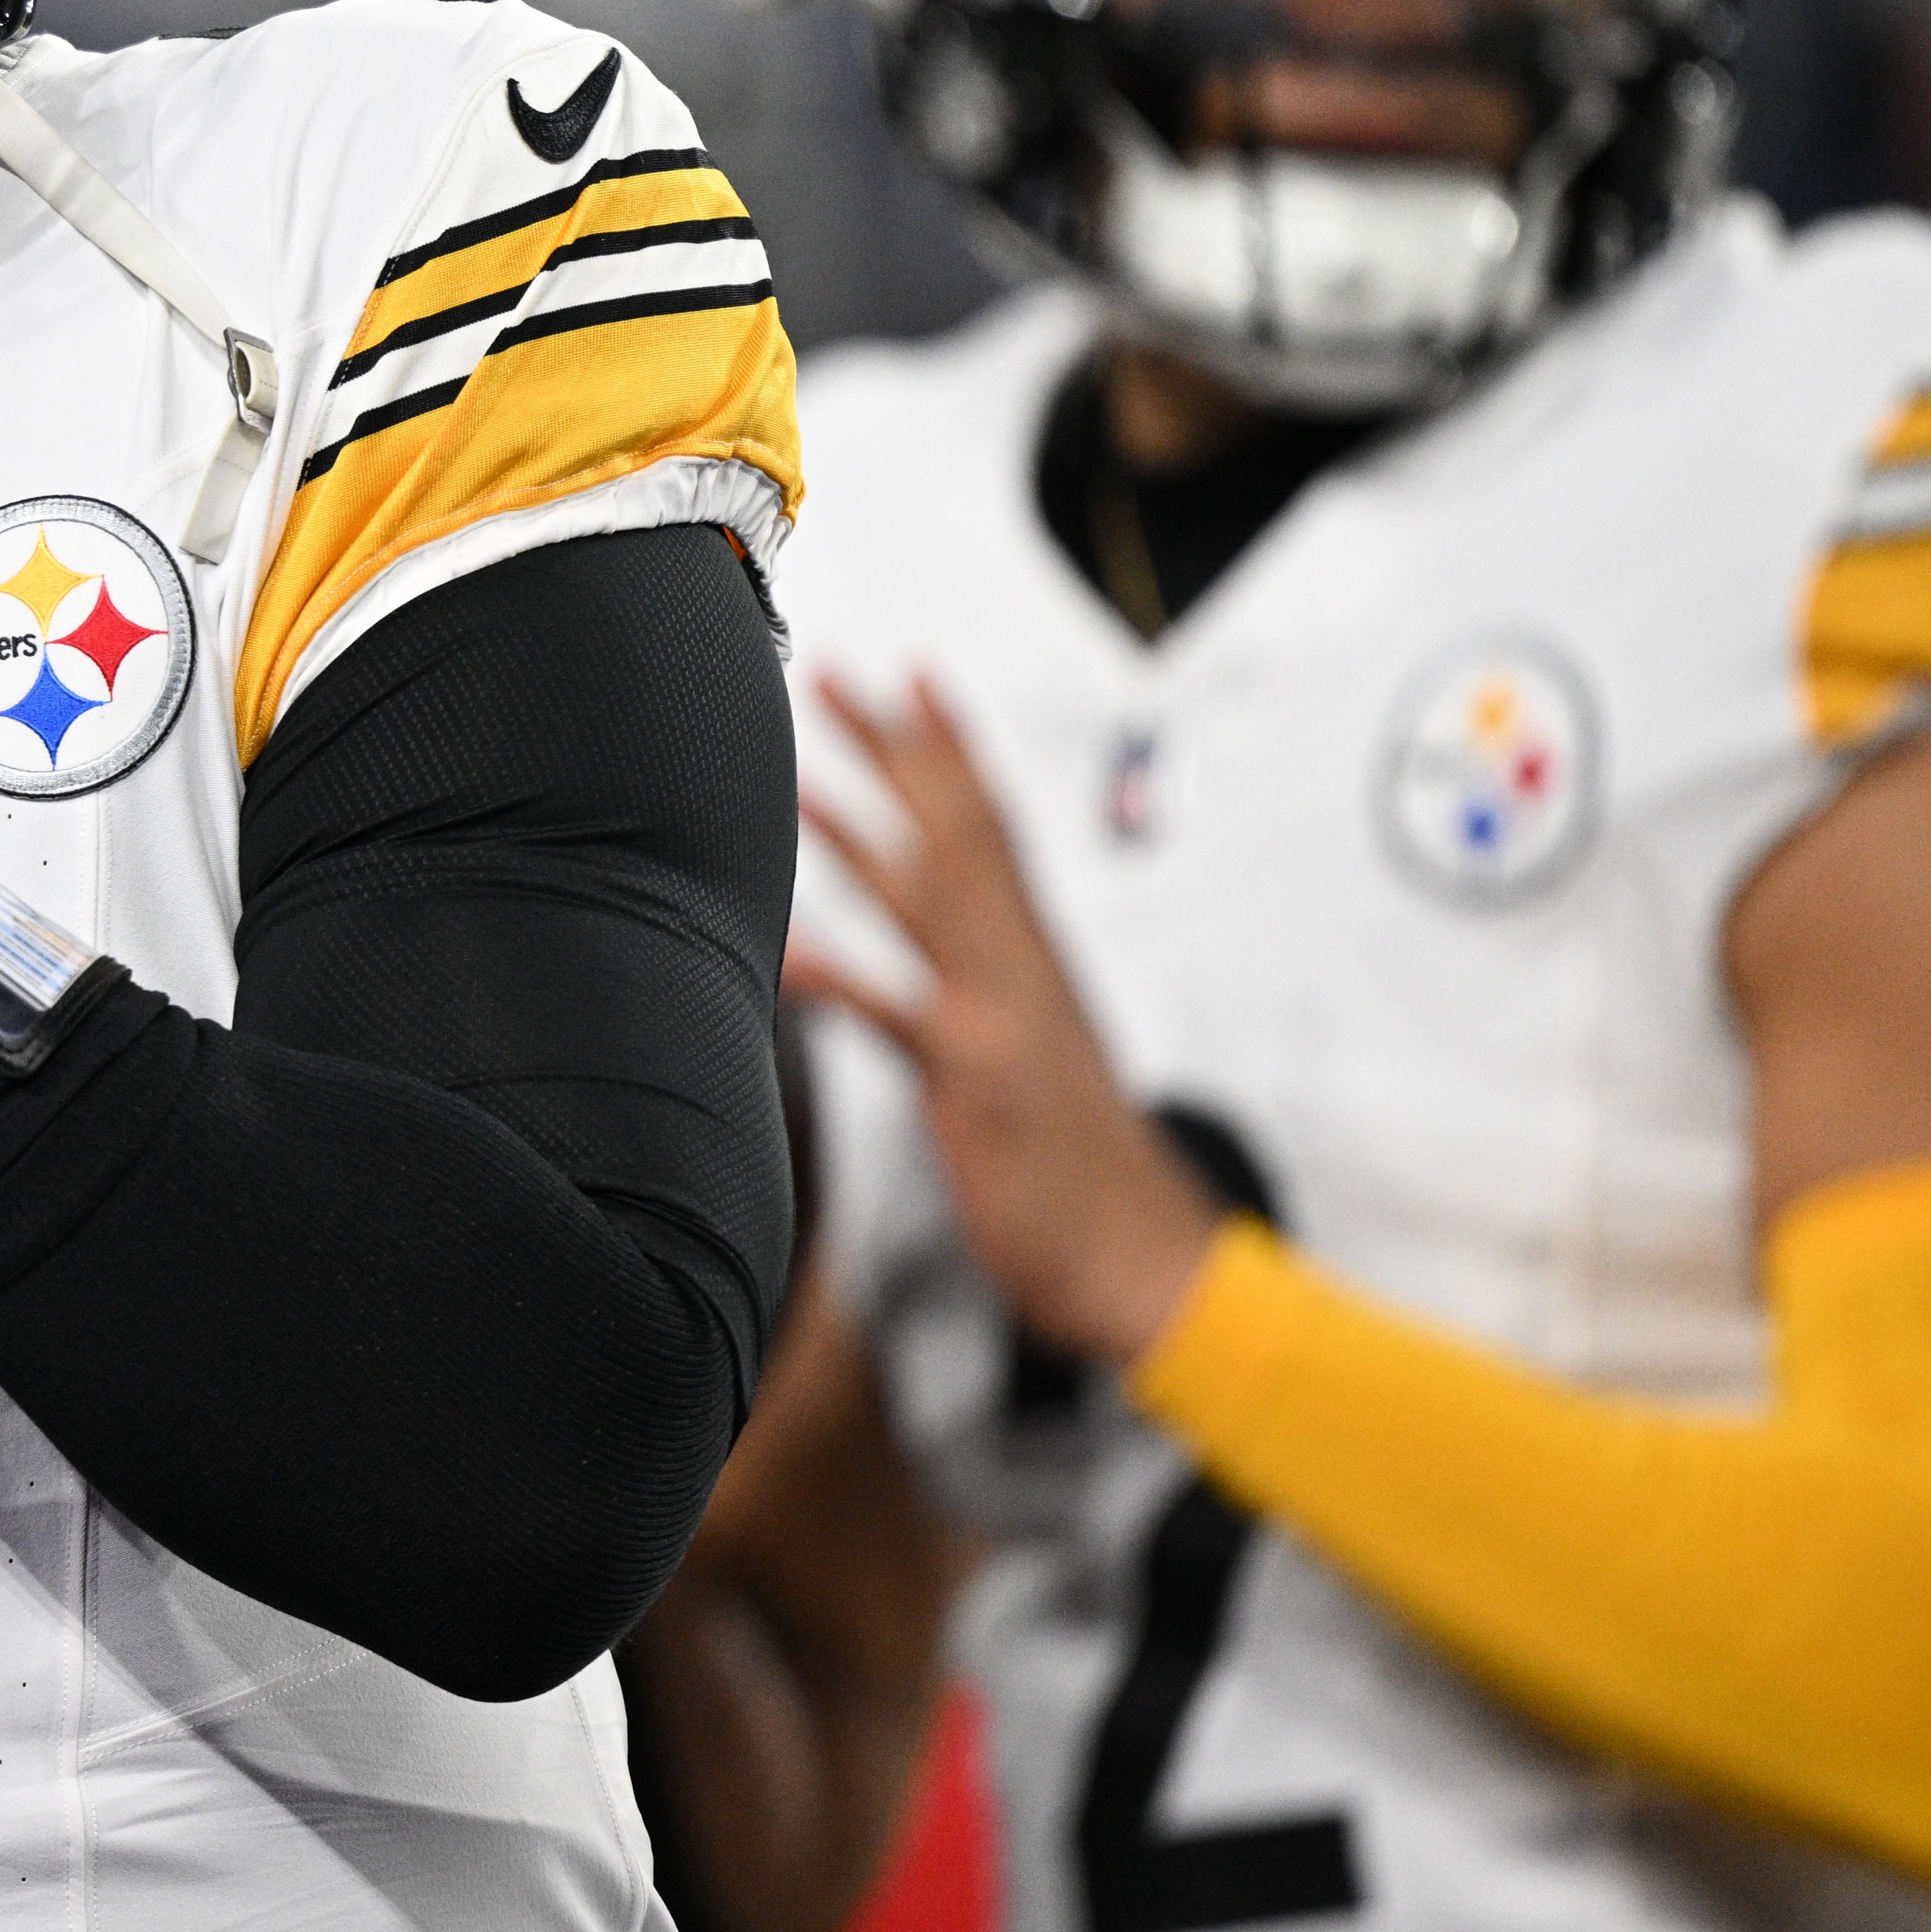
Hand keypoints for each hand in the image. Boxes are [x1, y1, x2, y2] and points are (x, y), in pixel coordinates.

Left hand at [784, 670, 1218, 1366]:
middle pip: (957, 833)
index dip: (950, 746)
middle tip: (839, 672)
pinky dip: (845, 984)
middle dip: (899, 748)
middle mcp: (1019, 969)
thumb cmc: (1078, 1163)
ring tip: (798, 780)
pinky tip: (787, 956)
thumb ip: (982, 995)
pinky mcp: (976, 1083)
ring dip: (860, 838)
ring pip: (929, 903)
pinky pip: (902, 1021)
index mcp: (1032, 957)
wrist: (1143, 1259)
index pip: (990, 824)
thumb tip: (945, 960)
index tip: (910, 674)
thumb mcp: (1029, 1057)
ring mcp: (999, 1019)